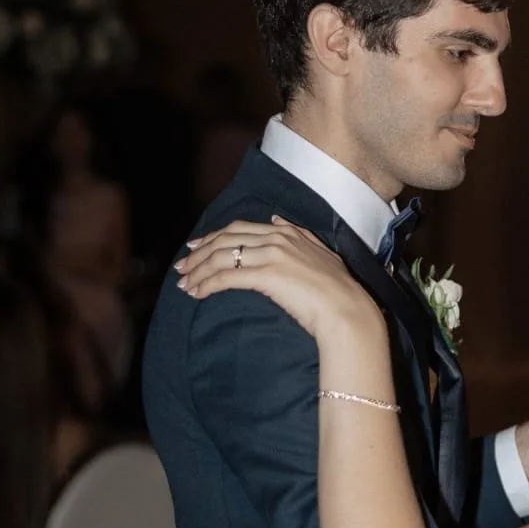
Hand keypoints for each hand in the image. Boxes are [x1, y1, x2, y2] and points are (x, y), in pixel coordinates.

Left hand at [176, 218, 377, 343]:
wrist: (346, 308)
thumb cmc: (336, 290)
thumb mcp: (320, 252)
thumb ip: (298, 235)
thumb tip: (276, 219)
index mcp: (288, 231)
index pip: (239, 228)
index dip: (213, 236)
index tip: (196, 246)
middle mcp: (277, 237)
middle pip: (225, 239)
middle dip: (199, 252)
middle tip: (182, 266)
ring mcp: (271, 255)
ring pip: (221, 256)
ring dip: (198, 270)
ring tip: (185, 284)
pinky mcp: (266, 275)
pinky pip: (226, 276)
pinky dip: (207, 284)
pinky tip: (197, 293)